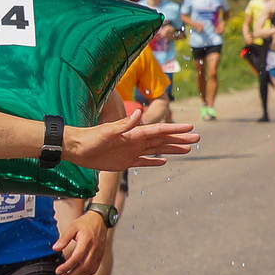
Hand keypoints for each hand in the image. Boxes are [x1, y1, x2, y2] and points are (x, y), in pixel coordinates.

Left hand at [52, 207, 111, 274]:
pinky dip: (85, 274)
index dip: (66, 266)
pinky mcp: (100, 256)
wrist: (100, 220)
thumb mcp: (72, 227)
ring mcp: (99, 253)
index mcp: (86, 241)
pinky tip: (77, 274)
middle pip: (84, 267)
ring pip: (89, 270)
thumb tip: (55, 248)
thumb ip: (64, 238)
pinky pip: (93, 268)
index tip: (58, 271)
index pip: (76, 258)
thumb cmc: (85, 223)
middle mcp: (94, 249)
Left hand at [64, 113, 194, 173]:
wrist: (76, 148)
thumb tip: (140, 112)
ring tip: (187, 149)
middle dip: (180, 139)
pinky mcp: (124, 162)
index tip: (191, 128)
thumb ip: (124, 124)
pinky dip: (154, 162)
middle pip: (163, 140)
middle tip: (197, 139)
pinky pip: (143, 162)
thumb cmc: (90, 138)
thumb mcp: (107, 131)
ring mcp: (131, 151)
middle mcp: (136, 141)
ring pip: (157, 150)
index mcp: (134, 133)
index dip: (175, 129)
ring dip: (172, 149)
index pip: (160, 131)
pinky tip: (164, 162)